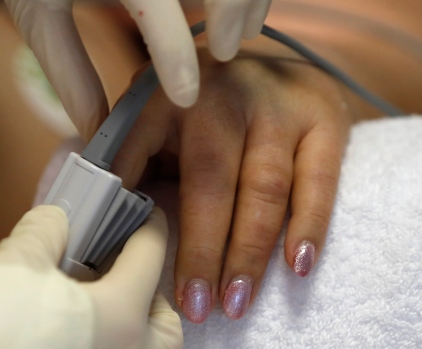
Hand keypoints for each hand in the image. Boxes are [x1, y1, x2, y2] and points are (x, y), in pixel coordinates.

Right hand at [0, 206, 181, 348]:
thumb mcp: (14, 269)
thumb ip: (45, 233)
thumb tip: (57, 219)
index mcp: (123, 315)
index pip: (151, 254)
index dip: (149, 227)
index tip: (147, 215)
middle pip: (165, 321)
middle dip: (151, 295)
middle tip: (125, 276)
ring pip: (148, 348)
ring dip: (135, 326)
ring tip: (103, 305)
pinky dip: (112, 342)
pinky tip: (81, 329)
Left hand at [4, 0, 270, 138]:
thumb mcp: (38, 16)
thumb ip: (69, 72)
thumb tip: (97, 131)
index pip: (154, 7)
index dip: (175, 55)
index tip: (186, 98)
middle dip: (233, 14)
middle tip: (227, 53)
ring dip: (248, 0)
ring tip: (239, 33)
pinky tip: (238, 11)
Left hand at [110, 46, 351, 321]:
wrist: (277, 68)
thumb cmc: (206, 110)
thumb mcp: (158, 119)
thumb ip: (130, 157)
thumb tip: (99, 219)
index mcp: (167, 95)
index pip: (139, 148)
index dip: (129, 206)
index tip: (126, 260)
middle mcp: (223, 94)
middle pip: (212, 179)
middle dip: (202, 249)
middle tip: (196, 305)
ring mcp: (277, 106)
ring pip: (264, 186)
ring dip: (249, 251)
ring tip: (236, 302)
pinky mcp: (322, 120)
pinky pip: (319, 180)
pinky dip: (310, 225)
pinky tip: (298, 265)